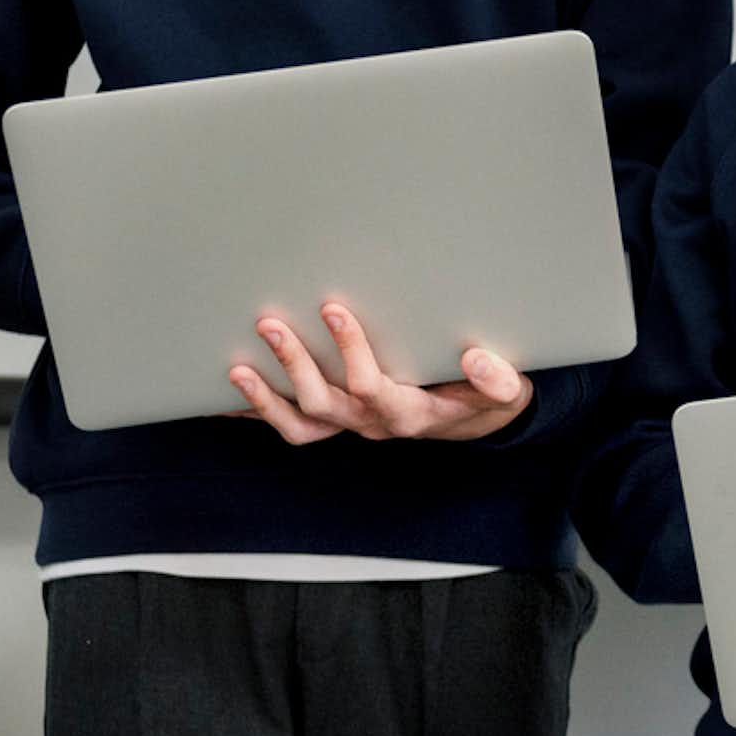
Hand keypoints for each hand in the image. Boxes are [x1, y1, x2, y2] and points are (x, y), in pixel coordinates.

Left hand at [228, 303, 535, 445]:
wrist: (475, 419)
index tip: (333, 309)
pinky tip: (228, 396)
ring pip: (302, 425)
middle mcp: (374, 424)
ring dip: (266, 399)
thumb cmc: (486, 396)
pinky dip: (258, 413)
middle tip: (271, 324)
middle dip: (294, 365)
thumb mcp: (507, 390)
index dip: (349, 351)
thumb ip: (498, 380)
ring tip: (239, 367)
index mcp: (411, 413)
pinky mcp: (339, 421)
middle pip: (324, 404)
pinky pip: (293, 426)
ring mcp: (353, 425)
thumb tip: (479, 358)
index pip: (372, 386)